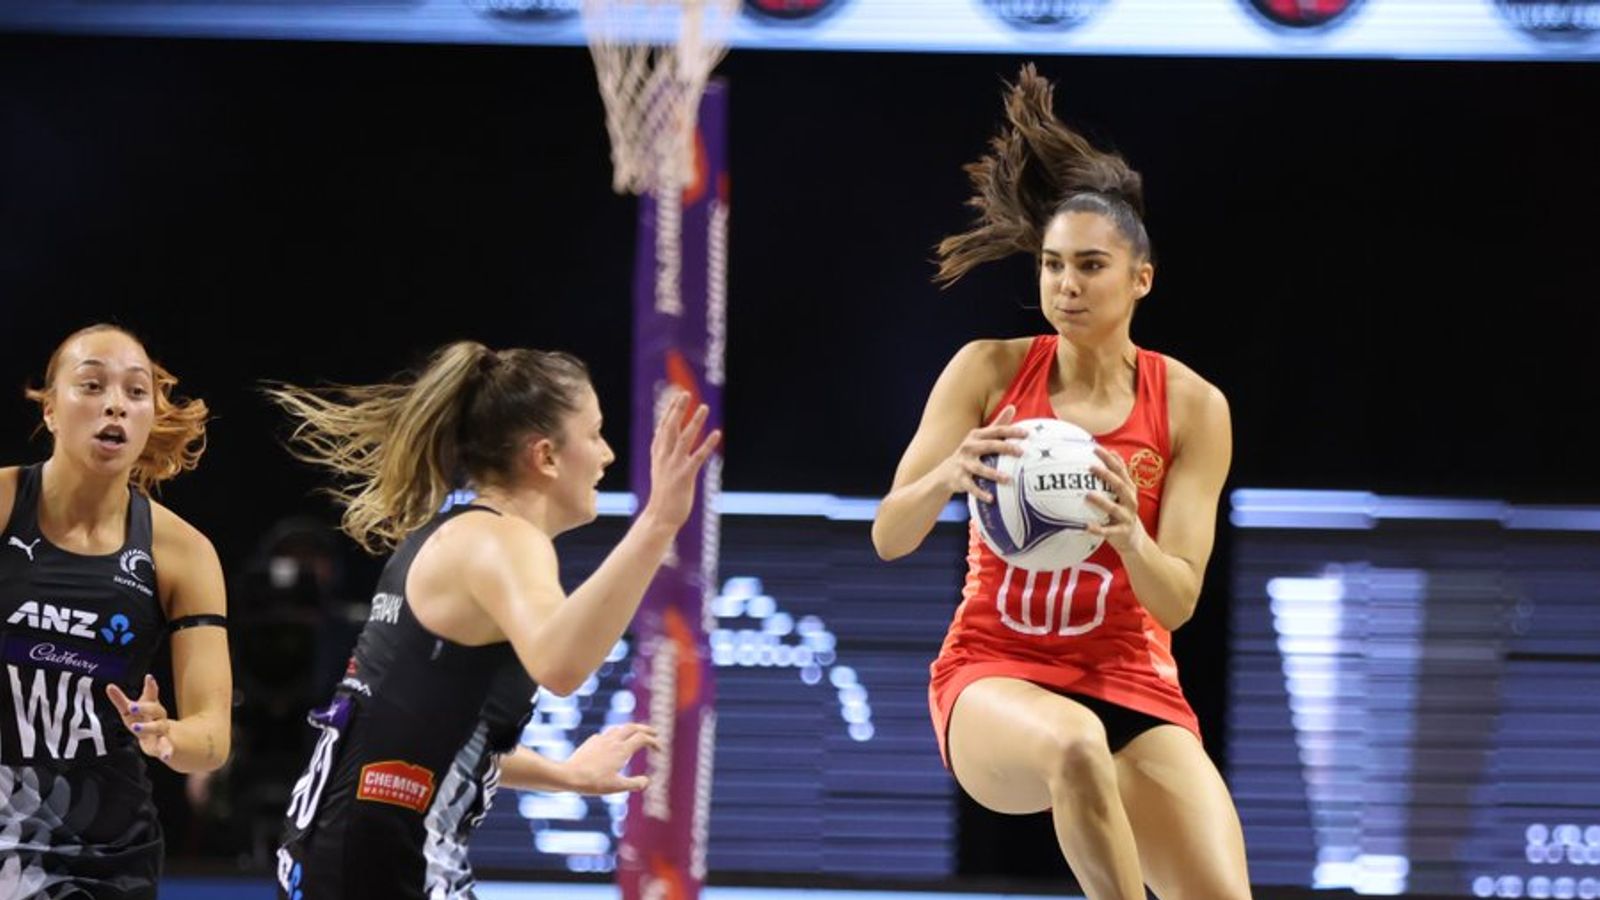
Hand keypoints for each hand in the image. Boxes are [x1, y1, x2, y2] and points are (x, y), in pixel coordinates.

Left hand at [107, 675, 174, 764]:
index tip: (148, 677)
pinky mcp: (163, 745)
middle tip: (131, 706)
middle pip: (155, 709)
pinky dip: (167, 751)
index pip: (151, 694)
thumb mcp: (131, 711)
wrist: (163, 740)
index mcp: (151, 707)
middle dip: (144, 707)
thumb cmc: (144, 721)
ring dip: (148, 727)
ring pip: (158, 727)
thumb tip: (109, 686)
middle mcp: (158, 717)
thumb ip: (121, 700)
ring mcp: (161, 730)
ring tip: (135, 727)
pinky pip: (167, 747)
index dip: (150, 686)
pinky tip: (166, 756)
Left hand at [565, 723, 661, 793]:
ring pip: (620, 728)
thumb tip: (647, 781)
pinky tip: (613, 743)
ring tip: (635, 736)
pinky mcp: (591, 742)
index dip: (654, 742)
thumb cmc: (593, 783)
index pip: (643, 738)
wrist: (568, 775)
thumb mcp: (617, 787)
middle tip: (654, 734)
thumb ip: (634, 784)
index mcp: (622, 750)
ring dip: (631, 730)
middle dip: (645, 729)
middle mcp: (613, 741)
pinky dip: (616, 735)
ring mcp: (601, 739)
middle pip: (633, 727)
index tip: (659, 750)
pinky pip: (607, 734)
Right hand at [642, 389, 720, 528]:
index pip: (662, 428)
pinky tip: (717, 433)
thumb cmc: (663, 494)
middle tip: (686, 393)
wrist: (660, 517)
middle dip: (677, 409)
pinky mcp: (685, 476)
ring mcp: (674, 466)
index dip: (669, 411)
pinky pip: (698, 457)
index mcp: (658, 454)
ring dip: (695, 421)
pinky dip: (707, 444)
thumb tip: (666, 442)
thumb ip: (664, 454)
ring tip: (704, 407)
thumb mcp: (660, 470)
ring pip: (684, 438)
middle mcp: (664, 457)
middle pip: (670, 428)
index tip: (675, 396)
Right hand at [944, 405, 1027, 503]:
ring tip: (1008, 479)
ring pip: (980, 468)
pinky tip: (991, 498)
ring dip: (994, 474)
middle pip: (989, 446)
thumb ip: (997, 424)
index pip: (996, 431)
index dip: (1011, 431)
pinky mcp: (960, 479)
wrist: (945, 473)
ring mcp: (963, 463)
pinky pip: (971, 487)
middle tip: (1021, 452)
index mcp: (976, 436)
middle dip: (1005, 448)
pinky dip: (981, 493)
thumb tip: (1012, 406)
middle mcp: (969, 447)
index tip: (1027, 434)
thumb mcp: (981, 437)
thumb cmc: (970, 453)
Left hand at [1085, 445, 1147, 555]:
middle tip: (1090, 467)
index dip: (1109, 459)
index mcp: (1129, 489)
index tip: (1096, 449)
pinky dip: (1097, 529)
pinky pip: (1107, 531)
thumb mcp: (1124, 491)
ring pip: (1114, 508)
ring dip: (1101, 501)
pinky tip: (1086, 526)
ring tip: (1087, 495)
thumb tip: (1112, 451)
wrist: (1135, 539)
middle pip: (1120, 486)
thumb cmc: (1123, 510)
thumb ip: (1119, 473)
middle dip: (1106, 475)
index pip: (1120, 471)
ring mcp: (1126, 517)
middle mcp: (1130, 501)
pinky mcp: (1121, 532)